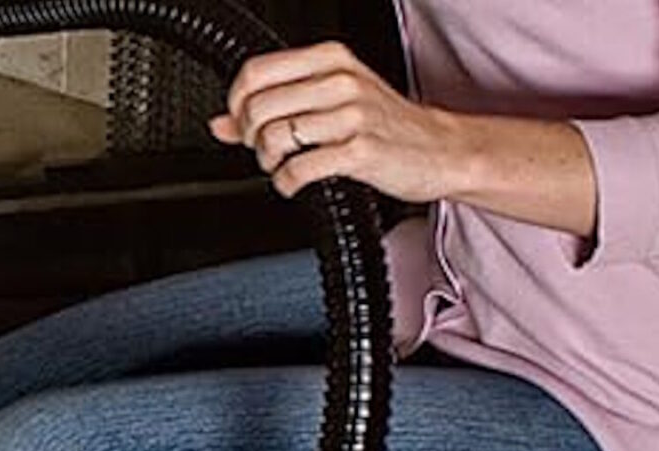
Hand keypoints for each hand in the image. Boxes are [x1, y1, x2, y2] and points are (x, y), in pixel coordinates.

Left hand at [210, 41, 464, 202]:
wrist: (439, 149)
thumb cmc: (385, 125)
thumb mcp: (330, 102)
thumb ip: (274, 108)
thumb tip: (219, 124)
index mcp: (330, 59)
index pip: (255, 72)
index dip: (237, 104)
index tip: (242, 125)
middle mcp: (340, 80)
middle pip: (259, 107)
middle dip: (252, 139)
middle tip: (267, 151)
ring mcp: (352, 114)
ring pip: (275, 137)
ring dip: (269, 163)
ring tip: (284, 166)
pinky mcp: (360, 150)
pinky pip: (299, 168)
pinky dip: (287, 183)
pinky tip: (297, 182)